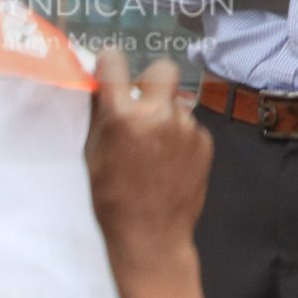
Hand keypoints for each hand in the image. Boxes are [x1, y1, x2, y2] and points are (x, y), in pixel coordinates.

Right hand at [86, 49, 219, 297]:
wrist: (151, 236)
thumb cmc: (111, 199)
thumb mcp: (93, 157)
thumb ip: (101, 119)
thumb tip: (102, 88)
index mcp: (122, 117)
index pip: (116, 65)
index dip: (111, 62)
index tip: (110, 63)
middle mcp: (158, 114)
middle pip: (162, 70)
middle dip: (152, 79)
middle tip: (143, 100)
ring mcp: (185, 126)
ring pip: (176, 103)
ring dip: (165, 115)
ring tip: (154, 147)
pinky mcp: (204, 140)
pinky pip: (189, 126)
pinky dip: (179, 137)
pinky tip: (170, 162)